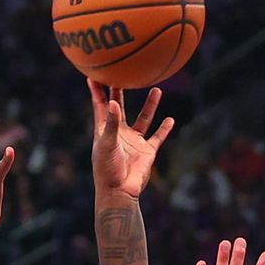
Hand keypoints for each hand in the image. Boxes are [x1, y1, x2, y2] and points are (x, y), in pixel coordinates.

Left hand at [87, 80, 173, 197]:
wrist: (120, 191)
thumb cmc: (107, 169)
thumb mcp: (107, 144)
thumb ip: (111, 124)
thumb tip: (113, 102)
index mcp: (104, 130)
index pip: (100, 106)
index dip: (97, 91)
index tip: (94, 75)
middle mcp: (119, 133)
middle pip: (120, 107)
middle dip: (120, 91)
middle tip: (123, 72)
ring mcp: (134, 141)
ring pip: (143, 118)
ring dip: (150, 105)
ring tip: (157, 88)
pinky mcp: (147, 151)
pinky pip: (158, 137)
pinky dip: (164, 129)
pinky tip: (171, 119)